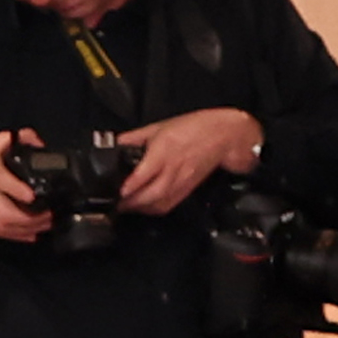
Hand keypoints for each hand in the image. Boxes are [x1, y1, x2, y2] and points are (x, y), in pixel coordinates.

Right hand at [0, 131, 55, 244]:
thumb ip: (19, 139)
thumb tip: (40, 145)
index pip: (2, 181)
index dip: (19, 192)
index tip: (35, 197)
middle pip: (3, 211)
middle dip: (28, 219)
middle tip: (48, 217)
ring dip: (23, 230)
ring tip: (42, 227)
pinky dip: (12, 236)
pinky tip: (28, 234)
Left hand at [118, 107, 262, 215]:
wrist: (222, 136)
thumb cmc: (192, 128)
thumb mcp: (159, 127)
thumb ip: (135, 138)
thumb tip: (115, 144)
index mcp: (165, 150)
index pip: (146, 172)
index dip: (131, 184)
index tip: (118, 190)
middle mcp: (173, 169)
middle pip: (151, 193)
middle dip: (132, 202)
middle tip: (116, 203)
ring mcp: (181, 182)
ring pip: (159, 203)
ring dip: (140, 208)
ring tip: (125, 207)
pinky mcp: (186, 190)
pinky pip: (167, 206)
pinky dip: (152, 210)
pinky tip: (142, 207)